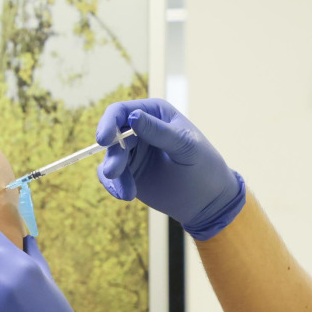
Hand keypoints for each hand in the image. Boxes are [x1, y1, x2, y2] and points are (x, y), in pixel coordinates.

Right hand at [96, 98, 245, 240]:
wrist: (208, 201)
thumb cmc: (204, 167)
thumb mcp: (185, 147)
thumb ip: (160, 132)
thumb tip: (133, 117)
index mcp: (154, 114)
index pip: (122, 111)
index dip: (108, 122)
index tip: (103, 140)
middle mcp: (139, 129)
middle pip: (112, 136)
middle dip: (113, 155)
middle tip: (114, 172)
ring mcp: (133, 152)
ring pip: (110, 158)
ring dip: (115, 175)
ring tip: (128, 194)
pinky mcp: (129, 173)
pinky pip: (111, 177)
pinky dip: (114, 186)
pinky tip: (125, 195)